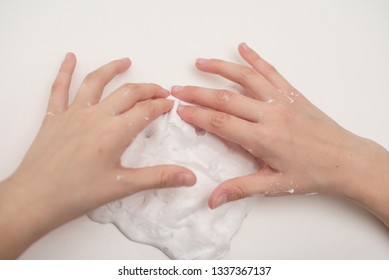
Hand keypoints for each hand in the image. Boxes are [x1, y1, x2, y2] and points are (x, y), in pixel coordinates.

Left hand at [0, 53, 195, 257]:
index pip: (146, 111)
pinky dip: (65, 71)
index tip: (170, 104)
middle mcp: (96, 116)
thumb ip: (159, 178)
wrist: (35, 198)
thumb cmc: (77, 193)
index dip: (161, 105)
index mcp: (115, 132)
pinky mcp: (54, 117)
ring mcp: (73, 113)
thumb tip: (189, 176)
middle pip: (128, 93)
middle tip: (160, 90)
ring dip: (113, 69)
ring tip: (126, 62)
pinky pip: (59, 88)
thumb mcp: (123, 186)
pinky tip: (70, 58)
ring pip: (96, 82)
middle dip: (148, 89)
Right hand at [172, 43, 388, 225]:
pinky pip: (271, 71)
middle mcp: (270, 115)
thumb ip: (240, 188)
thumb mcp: (274, 185)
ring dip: (221, 68)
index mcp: (263, 138)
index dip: (197, 115)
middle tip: (177, 89)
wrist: (346, 160)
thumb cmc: (311, 174)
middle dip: (198, 93)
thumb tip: (212, 199)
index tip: (180, 109)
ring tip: (200, 63)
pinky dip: (255, 58)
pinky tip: (243, 48)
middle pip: (226, 98)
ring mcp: (281, 101)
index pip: (221, 122)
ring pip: (246, 78)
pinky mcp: (292, 94)